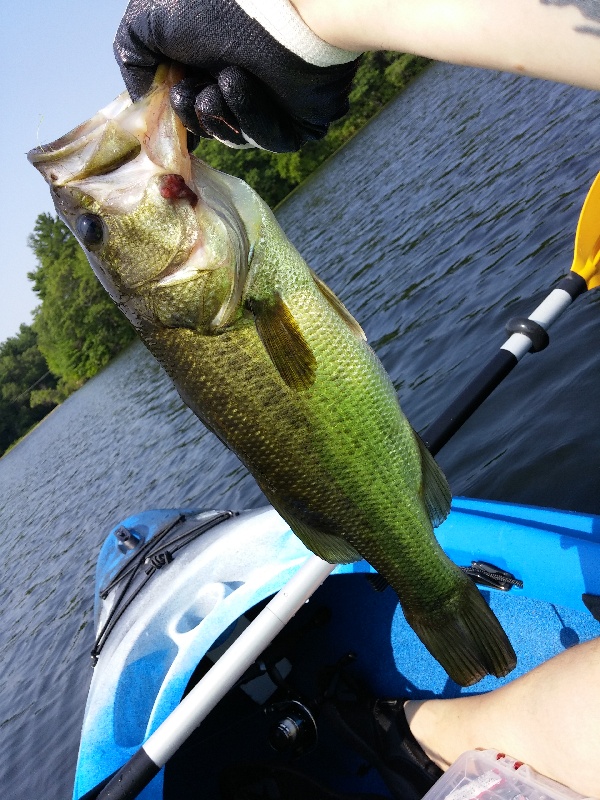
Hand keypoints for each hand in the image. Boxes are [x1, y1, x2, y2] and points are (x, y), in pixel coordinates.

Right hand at [114, 0, 360, 151]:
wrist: (281, 6)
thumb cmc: (218, 4)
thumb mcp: (149, 19)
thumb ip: (133, 58)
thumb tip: (144, 100)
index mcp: (209, 58)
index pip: (186, 103)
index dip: (171, 112)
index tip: (161, 111)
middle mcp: (241, 80)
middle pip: (207, 126)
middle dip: (191, 114)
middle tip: (190, 91)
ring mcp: (272, 103)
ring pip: (233, 138)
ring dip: (216, 113)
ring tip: (224, 79)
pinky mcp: (300, 123)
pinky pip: (266, 139)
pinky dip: (248, 115)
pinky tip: (240, 83)